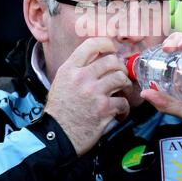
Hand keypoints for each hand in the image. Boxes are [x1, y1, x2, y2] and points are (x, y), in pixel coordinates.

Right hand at [45, 38, 131, 154]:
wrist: (56, 137)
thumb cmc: (60, 111)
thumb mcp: (61, 82)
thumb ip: (77, 69)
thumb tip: (98, 58)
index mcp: (69, 69)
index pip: (91, 45)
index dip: (106, 44)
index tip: (112, 49)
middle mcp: (81, 78)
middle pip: (112, 61)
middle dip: (121, 67)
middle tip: (121, 75)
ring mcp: (93, 93)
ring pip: (121, 78)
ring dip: (126, 86)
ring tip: (123, 92)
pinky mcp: (103, 109)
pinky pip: (123, 102)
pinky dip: (124, 108)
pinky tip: (119, 111)